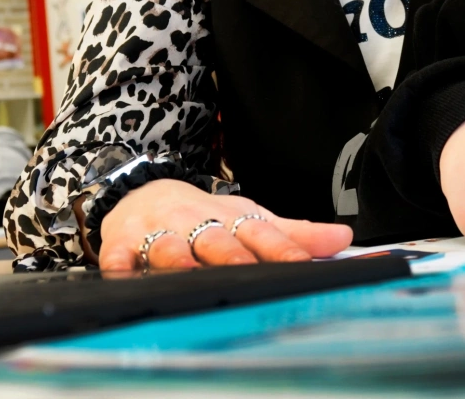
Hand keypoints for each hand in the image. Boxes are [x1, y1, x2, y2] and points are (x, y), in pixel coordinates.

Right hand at [96, 179, 351, 270]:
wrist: (148, 192)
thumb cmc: (208, 216)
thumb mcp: (251, 219)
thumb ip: (296, 235)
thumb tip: (345, 239)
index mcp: (235, 220)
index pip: (263, 234)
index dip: (283, 249)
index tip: (303, 265)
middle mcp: (199, 224)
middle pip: (217, 240)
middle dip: (232, 255)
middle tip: (248, 270)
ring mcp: (160, 233)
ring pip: (168, 247)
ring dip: (177, 258)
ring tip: (188, 271)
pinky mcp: (122, 243)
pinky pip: (118, 255)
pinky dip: (120, 264)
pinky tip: (124, 272)